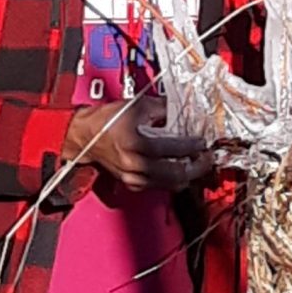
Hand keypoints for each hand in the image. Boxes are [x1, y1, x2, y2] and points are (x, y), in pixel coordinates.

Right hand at [63, 98, 213, 191]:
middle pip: (175, 173)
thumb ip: (163, 109)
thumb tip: (185, 111)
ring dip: (187, 176)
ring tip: (198, 164)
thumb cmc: (107, 120)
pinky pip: (159, 186)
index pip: (172, 148)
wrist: (84, 137)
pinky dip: (173, 180)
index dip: (192, 146)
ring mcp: (132, 177)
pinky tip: (181, 170)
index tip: (203, 142)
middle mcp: (134, 164)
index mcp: (135, 142)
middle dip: (196, 167)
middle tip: (207, 158)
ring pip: (169, 184)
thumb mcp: (137, 106)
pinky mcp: (131, 184)